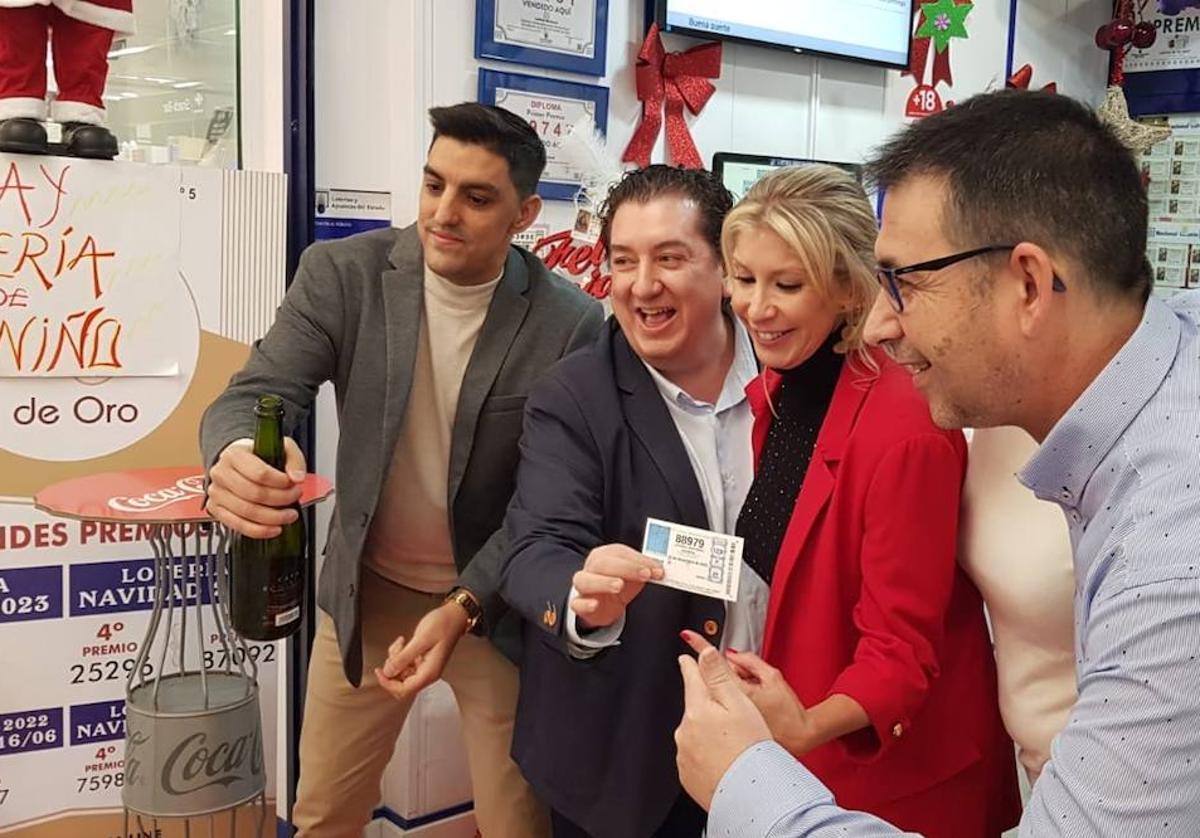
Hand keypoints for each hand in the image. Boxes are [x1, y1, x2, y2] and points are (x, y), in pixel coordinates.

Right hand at [205, 437, 305, 537]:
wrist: (238, 464)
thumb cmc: (258, 457)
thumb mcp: (281, 448)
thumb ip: (294, 459)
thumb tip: (296, 477)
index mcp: (234, 455)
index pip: (260, 473)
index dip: (281, 482)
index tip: (293, 483)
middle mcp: (221, 473)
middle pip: (254, 493)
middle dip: (281, 499)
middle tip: (295, 497)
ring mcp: (216, 493)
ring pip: (247, 511)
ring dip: (274, 517)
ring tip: (289, 515)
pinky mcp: (216, 509)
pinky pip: (238, 525)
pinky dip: (260, 530)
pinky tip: (275, 528)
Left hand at [374, 601, 469, 700]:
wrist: (453, 616)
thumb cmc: (443, 625)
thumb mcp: (421, 639)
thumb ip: (404, 657)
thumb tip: (388, 671)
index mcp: (429, 672)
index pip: (404, 689)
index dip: (388, 683)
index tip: (380, 671)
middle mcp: (426, 673)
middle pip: (400, 684)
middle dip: (392, 669)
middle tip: (393, 653)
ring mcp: (423, 667)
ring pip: (400, 673)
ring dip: (395, 659)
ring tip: (401, 643)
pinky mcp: (420, 660)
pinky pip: (403, 664)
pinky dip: (399, 654)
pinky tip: (403, 642)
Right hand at [570, 544, 663, 628]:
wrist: (603, 604)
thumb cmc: (619, 583)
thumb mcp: (633, 575)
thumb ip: (645, 570)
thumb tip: (661, 570)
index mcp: (605, 555)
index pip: (620, 552)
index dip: (639, 560)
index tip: (656, 569)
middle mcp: (592, 567)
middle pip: (603, 563)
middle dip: (626, 568)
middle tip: (644, 574)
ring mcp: (583, 585)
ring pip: (585, 580)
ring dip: (603, 582)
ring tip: (619, 585)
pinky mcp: (579, 604)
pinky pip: (577, 603)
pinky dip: (584, 603)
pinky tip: (594, 604)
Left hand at [675, 644, 771, 810]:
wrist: (753, 797)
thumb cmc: (751, 751)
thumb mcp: (740, 703)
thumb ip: (718, 675)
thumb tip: (704, 652)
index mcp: (696, 709)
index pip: (690, 678)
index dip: (691, 665)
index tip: (687, 659)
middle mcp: (684, 731)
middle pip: (693, 706)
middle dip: (706, 704)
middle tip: (730, 713)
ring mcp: (684, 755)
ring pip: (694, 732)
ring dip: (707, 731)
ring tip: (733, 741)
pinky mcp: (688, 775)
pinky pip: (695, 756)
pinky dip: (707, 753)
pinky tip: (725, 758)